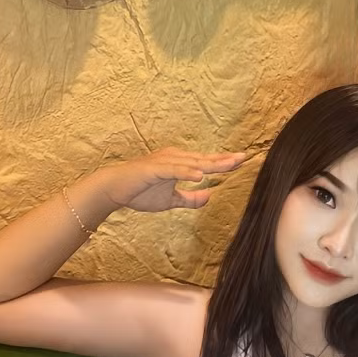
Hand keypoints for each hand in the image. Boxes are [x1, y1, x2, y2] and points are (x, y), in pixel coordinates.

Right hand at [100, 147, 250, 213]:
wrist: (113, 190)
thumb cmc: (140, 192)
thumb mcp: (171, 200)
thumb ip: (190, 199)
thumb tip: (209, 197)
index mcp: (179, 163)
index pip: (206, 163)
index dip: (223, 162)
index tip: (242, 160)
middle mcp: (174, 158)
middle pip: (203, 159)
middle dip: (224, 159)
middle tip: (244, 157)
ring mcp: (164, 162)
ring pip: (192, 162)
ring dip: (210, 164)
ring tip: (228, 165)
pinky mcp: (153, 169)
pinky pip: (173, 170)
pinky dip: (186, 171)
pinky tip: (200, 175)